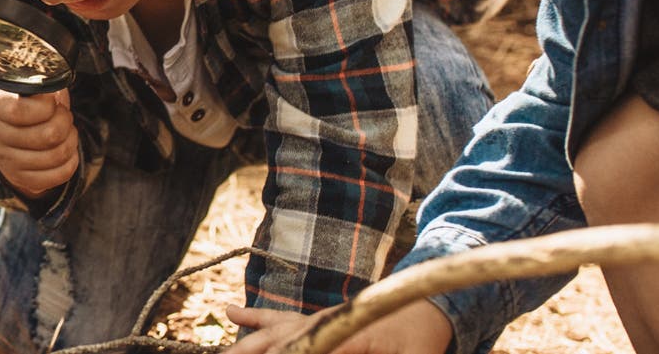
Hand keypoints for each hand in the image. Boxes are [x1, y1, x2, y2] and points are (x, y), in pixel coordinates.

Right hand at [0, 87, 78, 199]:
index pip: (20, 111)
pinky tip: (66, 150)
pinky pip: (59, 175)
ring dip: (71, 140)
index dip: (47, 106)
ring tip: (67, 131)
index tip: (51, 102)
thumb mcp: (30, 87)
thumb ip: (43, 83)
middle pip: (49, 135)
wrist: (9, 131)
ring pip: (57, 155)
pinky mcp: (21, 179)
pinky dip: (71, 161)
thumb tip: (57, 92)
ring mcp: (6, 160)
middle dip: (66, 121)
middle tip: (64, 116)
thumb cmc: (27, 102)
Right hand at [224, 301, 451, 353]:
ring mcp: (316, 320)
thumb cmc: (422, 340)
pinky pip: (279, 320)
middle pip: (277, 343)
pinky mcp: (316, 320)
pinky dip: (255, 318)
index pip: (301, 349)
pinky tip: (231, 312)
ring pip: (271, 334)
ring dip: (245, 347)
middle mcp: (323, 323)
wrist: (428, 308)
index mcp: (345, 333)